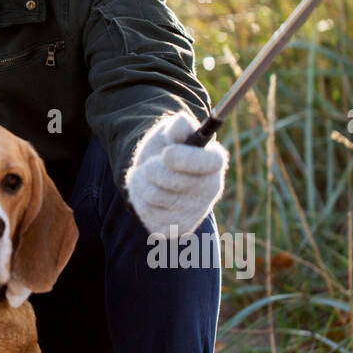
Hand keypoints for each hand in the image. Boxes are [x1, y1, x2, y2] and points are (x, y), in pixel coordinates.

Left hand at [124, 110, 228, 236]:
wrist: (156, 173)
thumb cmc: (167, 148)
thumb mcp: (170, 132)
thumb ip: (177, 126)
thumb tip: (181, 124)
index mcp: (214, 162)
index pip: (209, 163)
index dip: (186, 159)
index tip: (165, 153)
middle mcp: (211, 189)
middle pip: (174, 181)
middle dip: (151, 169)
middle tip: (148, 164)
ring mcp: (196, 212)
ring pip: (155, 197)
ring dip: (141, 182)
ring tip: (144, 176)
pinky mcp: (178, 228)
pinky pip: (148, 215)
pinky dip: (139, 200)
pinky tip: (146, 194)